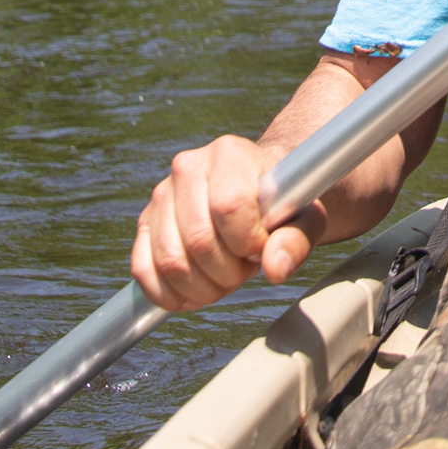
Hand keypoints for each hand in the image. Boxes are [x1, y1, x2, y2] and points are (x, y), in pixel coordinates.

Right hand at [127, 134, 325, 311]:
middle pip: (199, 240)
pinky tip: (195, 293)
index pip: (229, 207)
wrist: (255, 193)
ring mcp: (161, 195)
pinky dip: (169, 295)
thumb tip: (276, 267)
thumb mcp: (304, 218)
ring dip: (202, 288)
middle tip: (245, 268)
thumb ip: (296, 240)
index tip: (261, 248)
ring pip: (170, 261)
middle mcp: (187, 167)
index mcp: (229, 154)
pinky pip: (143, 270)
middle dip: (228, 272)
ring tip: (224, 278)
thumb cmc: (282, 204)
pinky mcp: (145, 224)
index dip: (248, 242)